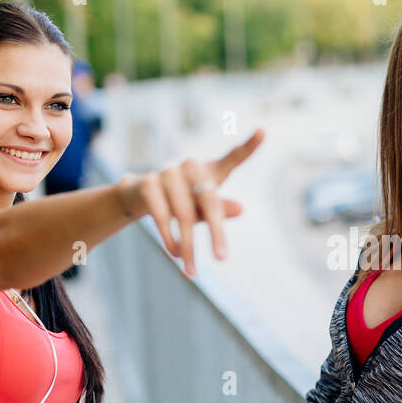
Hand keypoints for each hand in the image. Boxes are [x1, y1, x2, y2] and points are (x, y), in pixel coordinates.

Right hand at [128, 129, 263, 277]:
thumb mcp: (202, 210)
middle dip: (216, 232)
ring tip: (192, 271)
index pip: (233, 157)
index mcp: (210, 171)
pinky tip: (176, 255)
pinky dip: (169, 238)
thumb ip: (220, 210)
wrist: (137, 197)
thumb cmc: (180, 203)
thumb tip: (241, 208)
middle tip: (222, 259)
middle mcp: (190, 166)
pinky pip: (162, 216)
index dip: (249, 145)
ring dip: (188, 246)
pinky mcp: (148, 183)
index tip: (264, 131)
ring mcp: (168, 172)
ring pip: (184, 215)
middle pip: (209, 200)